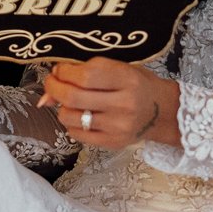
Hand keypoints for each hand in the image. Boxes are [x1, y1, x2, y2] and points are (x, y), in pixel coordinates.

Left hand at [39, 59, 178, 151]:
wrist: (163, 111)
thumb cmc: (138, 85)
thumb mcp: (119, 69)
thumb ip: (87, 72)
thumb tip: (50, 88)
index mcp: (127, 79)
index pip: (85, 76)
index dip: (64, 72)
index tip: (59, 70)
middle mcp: (123, 104)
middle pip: (73, 97)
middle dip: (54, 88)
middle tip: (52, 83)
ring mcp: (118, 126)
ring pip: (70, 117)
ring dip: (61, 107)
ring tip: (68, 101)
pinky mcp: (113, 142)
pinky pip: (77, 134)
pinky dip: (71, 123)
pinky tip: (80, 116)